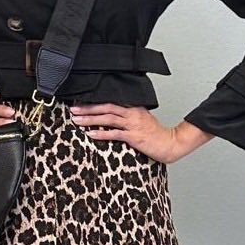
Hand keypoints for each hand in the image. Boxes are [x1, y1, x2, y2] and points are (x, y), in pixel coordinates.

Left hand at [68, 103, 211, 162]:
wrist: (170, 143)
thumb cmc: (156, 134)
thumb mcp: (143, 119)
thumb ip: (129, 116)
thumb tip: (112, 117)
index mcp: (134, 107)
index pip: (111, 101)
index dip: (94, 102)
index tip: (80, 103)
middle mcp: (132, 113)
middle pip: (106, 107)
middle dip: (88, 109)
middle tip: (74, 110)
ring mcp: (133, 124)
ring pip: (108, 118)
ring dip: (90, 119)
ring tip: (77, 121)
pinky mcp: (133, 136)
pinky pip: (114, 133)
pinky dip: (101, 134)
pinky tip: (90, 134)